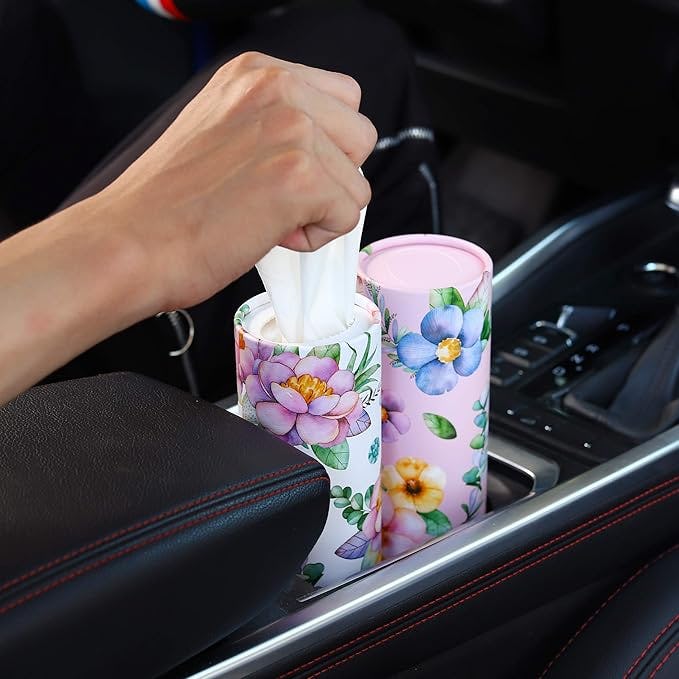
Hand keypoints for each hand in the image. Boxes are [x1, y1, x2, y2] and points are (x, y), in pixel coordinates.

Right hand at [100, 51, 376, 310]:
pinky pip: (348, 215)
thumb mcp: (221, 131)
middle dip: (332, 177)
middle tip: (277, 199)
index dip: (325, 148)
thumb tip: (322, 151)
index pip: (342, 100)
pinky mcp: (299, 177)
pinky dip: (317, 237)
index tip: (283, 173)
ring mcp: (290, 130)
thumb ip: (271, 126)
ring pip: (358, 182)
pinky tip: (271, 234)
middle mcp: (276, 89)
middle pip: (360, 136)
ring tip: (267, 217)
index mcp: (256, 74)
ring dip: (321, 210)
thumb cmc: (167, 205)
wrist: (130, 244)